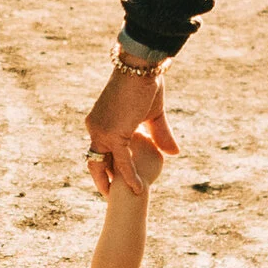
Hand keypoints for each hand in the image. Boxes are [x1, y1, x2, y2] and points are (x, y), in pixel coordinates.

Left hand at [85, 64, 180, 196]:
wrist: (140, 67)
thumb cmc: (145, 83)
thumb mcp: (153, 114)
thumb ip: (159, 134)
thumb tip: (173, 153)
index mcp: (100, 121)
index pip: (100, 149)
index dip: (107, 165)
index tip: (113, 179)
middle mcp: (95, 128)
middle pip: (95, 161)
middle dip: (102, 180)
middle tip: (110, 196)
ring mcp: (101, 132)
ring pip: (105, 165)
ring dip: (114, 184)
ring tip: (124, 199)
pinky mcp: (113, 134)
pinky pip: (122, 162)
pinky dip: (130, 176)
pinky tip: (139, 189)